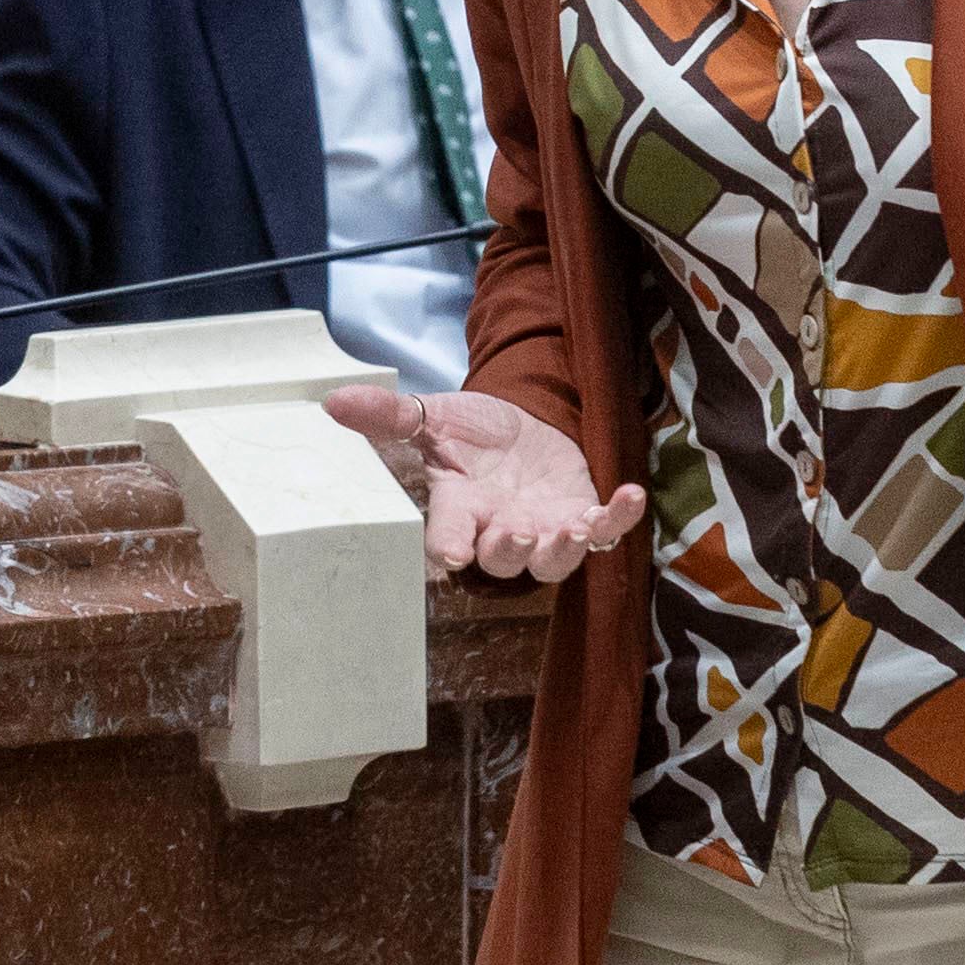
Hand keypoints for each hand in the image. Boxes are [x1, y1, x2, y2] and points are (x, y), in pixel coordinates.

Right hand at [327, 382, 644, 584]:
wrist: (524, 426)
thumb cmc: (474, 431)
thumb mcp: (433, 415)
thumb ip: (389, 416)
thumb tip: (332, 401)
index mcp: (460, 509)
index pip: (448, 536)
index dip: (448, 545)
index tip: (450, 552)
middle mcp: (501, 530)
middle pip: (503, 560)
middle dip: (510, 551)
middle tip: (517, 531)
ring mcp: (545, 530)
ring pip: (553, 562)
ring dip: (563, 551)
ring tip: (572, 529)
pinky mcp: (583, 516)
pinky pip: (607, 531)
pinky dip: (621, 518)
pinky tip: (631, 495)